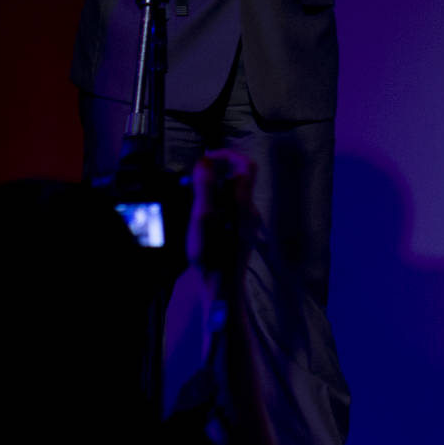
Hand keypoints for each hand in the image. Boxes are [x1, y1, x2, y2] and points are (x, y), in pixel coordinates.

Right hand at [186, 148, 256, 273]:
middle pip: (238, 179)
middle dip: (216, 175)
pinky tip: (202, 220)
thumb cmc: (211, 255)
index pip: (245, 164)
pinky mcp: (242, 233)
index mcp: (243, 202)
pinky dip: (216, 206)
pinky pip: (231, 210)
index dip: (227, 155)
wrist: (221, 289)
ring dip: (214, 192)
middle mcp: (250, 209)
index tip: (207, 159)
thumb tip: (205, 160)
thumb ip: (205, 188)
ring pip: (233, 195)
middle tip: (193, 183)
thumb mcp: (202, 218)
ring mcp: (247, 222)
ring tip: (194, 204)